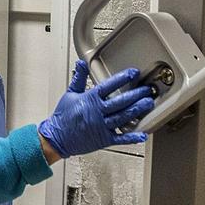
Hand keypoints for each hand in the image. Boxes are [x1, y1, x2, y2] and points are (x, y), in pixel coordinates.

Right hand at [38, 60, 154, 158]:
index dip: (122, 78)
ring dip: (137, 110)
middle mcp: (97, 112)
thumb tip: (81, 64)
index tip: (133, 73)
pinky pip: (120, 138)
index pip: (109, 85)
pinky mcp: (103, 139)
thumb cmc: (63, 117)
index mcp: (90, 99)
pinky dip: (132, 137)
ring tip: (148, 104)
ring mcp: (101, 126)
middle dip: (136, 94)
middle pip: (121, 101)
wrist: (56, 138)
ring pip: (123, 117)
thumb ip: (79, 78)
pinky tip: (142, 134)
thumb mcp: (70, 94)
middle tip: (148, 90)